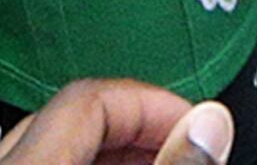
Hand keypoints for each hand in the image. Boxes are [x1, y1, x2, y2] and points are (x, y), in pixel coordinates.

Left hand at [0, 83, 231, 163]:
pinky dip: (89, 163)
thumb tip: (211, 123)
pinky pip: (45, 163)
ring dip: (119, 147)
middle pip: (71, 116)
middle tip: (189, 144)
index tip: (198, 125)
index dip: (154, 101)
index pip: (89, 98)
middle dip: (140, 123)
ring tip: (167, 161)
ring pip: (56, 144)